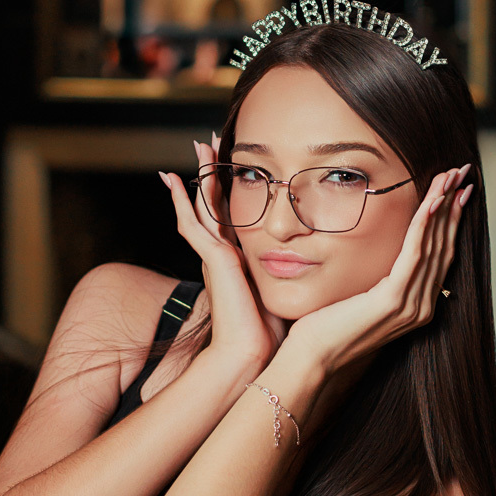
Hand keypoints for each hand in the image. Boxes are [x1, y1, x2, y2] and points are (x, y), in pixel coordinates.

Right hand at [158, 138, 288, 369]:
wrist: (251, 353)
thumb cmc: (272, 331)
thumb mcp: (286, 292)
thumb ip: (298, 275)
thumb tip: (322, 264)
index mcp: (239, 261)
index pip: (233, 216)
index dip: (231, 191)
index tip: (237, 167)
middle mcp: (222, 254)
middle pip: (214, 203)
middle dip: (212, 172)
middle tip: (207, 142)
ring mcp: (213, 255)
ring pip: (202, 206)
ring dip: (199, 174)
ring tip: (196, 146)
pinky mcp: (210, 258)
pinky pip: (191, 222)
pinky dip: (181, 200)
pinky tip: (173, 179)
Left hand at [282, 164, 472, 376]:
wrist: (313, 359)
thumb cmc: (328, 327)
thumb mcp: (361, 297)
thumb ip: (380, 280)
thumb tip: (383, 255)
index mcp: (417, 305)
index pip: (442, 255)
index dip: (452, 220)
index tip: (458, 190)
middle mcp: (422, 306)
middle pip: (445, 246)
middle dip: (454, 205)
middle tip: (463, 172)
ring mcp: (411, 306)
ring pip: (434, 245)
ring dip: (443, 207)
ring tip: (451, 177)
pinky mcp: (393, 301)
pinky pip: (414, 255)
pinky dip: (424, 226)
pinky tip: (431, 202)